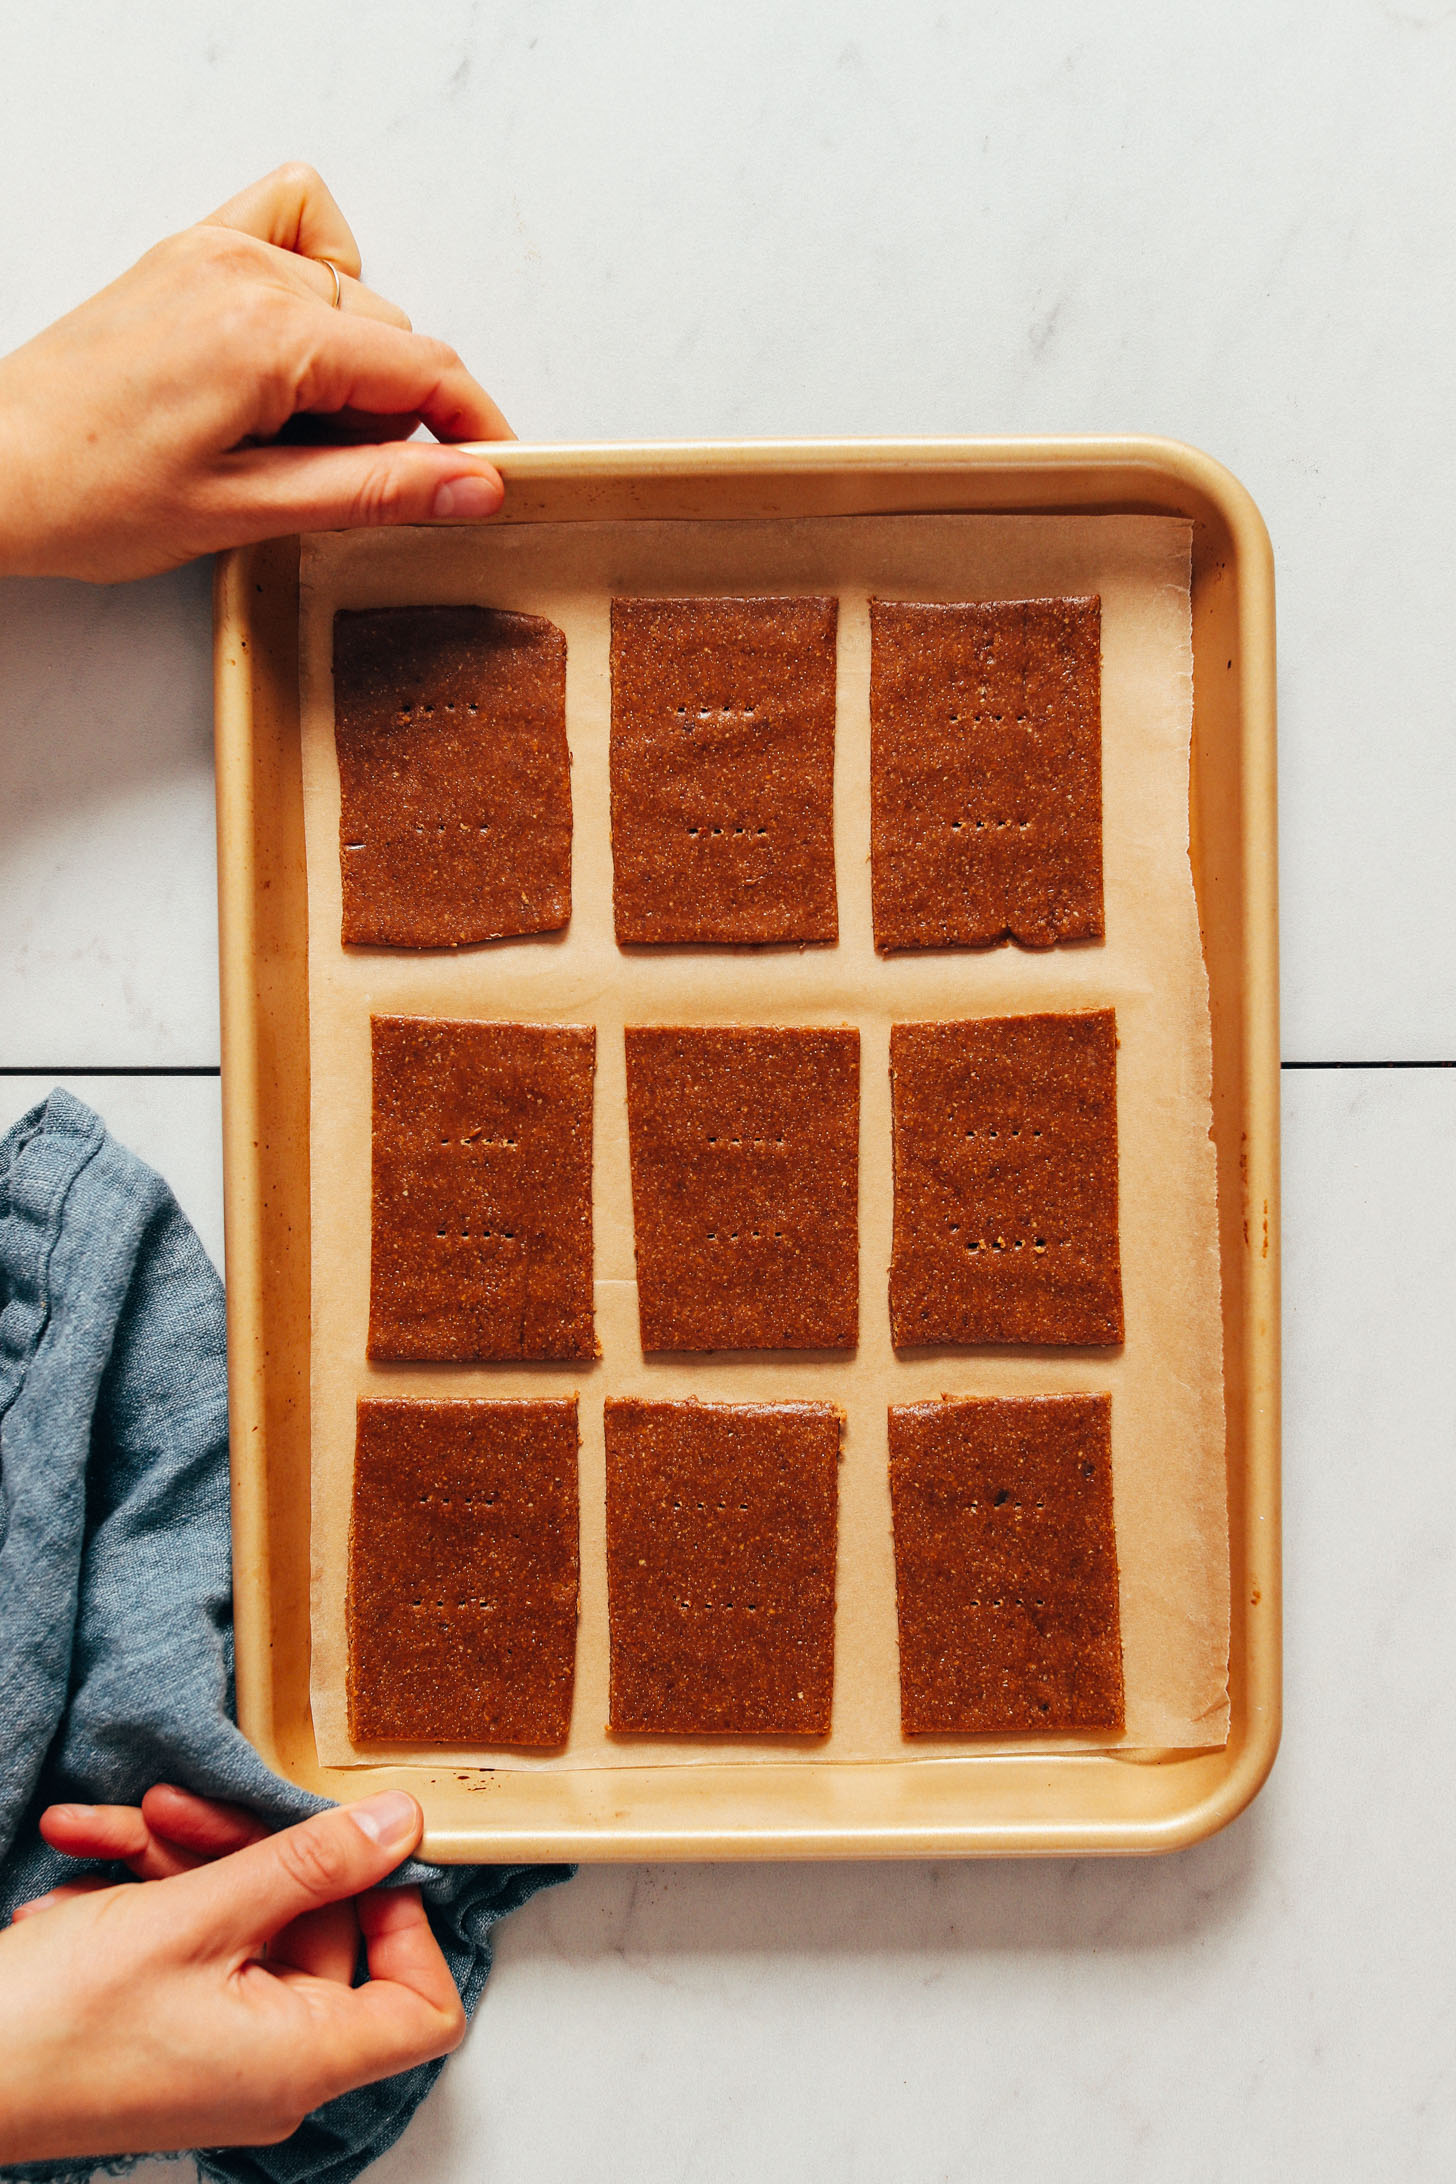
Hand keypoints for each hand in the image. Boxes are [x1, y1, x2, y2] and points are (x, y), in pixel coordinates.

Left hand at [0, 163, 510, 581]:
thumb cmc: (89, 496)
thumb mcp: (249, 513)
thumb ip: (375, 490)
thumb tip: (473, 482)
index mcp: (266, 336)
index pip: (422, 366)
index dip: (474, 428)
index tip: (498, 473)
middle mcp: (244, 272)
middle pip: (390, 335)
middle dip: (395, 416)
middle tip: (340, 485)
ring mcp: (214, 251)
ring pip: (351, 294)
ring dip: (352, 365)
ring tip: (290, 435)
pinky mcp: (189, 252)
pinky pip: (293, 221)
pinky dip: (319, 270)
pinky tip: (295, 340)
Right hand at [0, 1789, 464, 2162]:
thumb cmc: (51, 2027)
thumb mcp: (195, 1917)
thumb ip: (308, 1864)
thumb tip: (399, 1826)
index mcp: (301, 2059)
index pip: (421, 2007)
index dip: (407, 1921)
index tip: (363, 1852)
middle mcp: (272, 2066)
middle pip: (317, 1935)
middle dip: (251, 1852)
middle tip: (185, 1805)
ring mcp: (218, 2049)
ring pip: (244, 1924)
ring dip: (183, 1860)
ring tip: (124, 1820)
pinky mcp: (169, 2028)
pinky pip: (192, 1946)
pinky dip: (148, 1896)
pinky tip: (88, 1857)